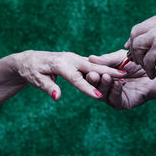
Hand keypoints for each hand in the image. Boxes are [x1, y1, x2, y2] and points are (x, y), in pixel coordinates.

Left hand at [12, 51, 126, 99]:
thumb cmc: (32, 71)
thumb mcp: (36, 80)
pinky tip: (114, 71)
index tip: (99, 95)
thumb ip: (48, 88)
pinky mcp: (76, 59)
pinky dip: (103, 67)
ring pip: (94, 64)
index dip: (88, 88)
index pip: (76, 78)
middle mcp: (70, 59)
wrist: (30, 59)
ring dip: (109, 69)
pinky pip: (92, 63)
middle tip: (124, 76)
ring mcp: (74, 58)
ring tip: (124, 74)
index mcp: (60, 64)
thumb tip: (57, 97)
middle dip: (108, 72)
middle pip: (92, 67)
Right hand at [86, 50, 155, 109]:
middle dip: (94, 80)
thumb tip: (90, 58)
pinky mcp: (121, 104)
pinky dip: (115, 91)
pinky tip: (117, 83)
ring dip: (104, 85)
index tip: (87, 65)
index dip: (89, 71)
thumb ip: (106, 60)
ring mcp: (113, 96)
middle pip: (95, 86)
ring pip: (103, 93)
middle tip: (93, 74)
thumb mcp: (120, 58)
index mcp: (102, 76)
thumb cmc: (138, 64)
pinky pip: (114, 100)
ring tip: (106, 77)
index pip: (92, 74)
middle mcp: (106, 87)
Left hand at [126, 9, 155, 78]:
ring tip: (147, 69)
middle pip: (135, 33)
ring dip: (140, 60)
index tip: (132, 47)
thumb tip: (148, 40)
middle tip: (135, 60)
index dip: (135, 38)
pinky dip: (148, 69)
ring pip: (137, 46)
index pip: (143, 25)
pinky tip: (154, 75)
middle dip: (133, 48)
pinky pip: (146, 60)